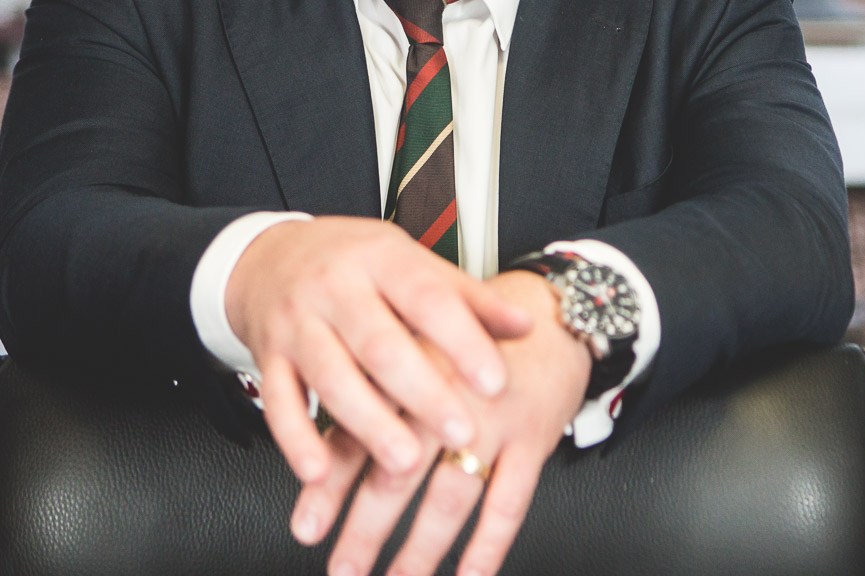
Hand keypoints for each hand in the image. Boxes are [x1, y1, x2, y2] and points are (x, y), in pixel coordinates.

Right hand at [227, 217, 532, 484]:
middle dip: (423, 393)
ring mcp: (297, 323)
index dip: (464, 341)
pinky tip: (318, 471)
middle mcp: (336, 289)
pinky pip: (278, 402)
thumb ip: (469, 298)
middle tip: (462, 433)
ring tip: (404, 460)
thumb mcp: (413, 263)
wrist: (269, 256)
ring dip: (368, 424)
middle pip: (380, 344)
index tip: (496, 380)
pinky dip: (296, 440)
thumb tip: (525, 326)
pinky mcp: (268, 357)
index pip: (429, 299)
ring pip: (332, 377)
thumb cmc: (355, 264)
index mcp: (382, 258)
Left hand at [289, 271, 593, 575]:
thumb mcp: (420, 351)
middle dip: (367, 530)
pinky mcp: (533, 437)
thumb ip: (373, 395)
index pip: (359, 435)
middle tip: (344, 568)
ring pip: (451, 495)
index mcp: (410, 373)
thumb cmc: (477, 342)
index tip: (307, 528)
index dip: (328, 486)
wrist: (557, 315)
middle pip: (399, 472)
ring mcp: (493, 420)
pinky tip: (470, 572)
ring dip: (422, 548)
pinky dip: (488, 544)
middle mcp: (448, 397)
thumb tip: (317, 453)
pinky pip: (510, 501)